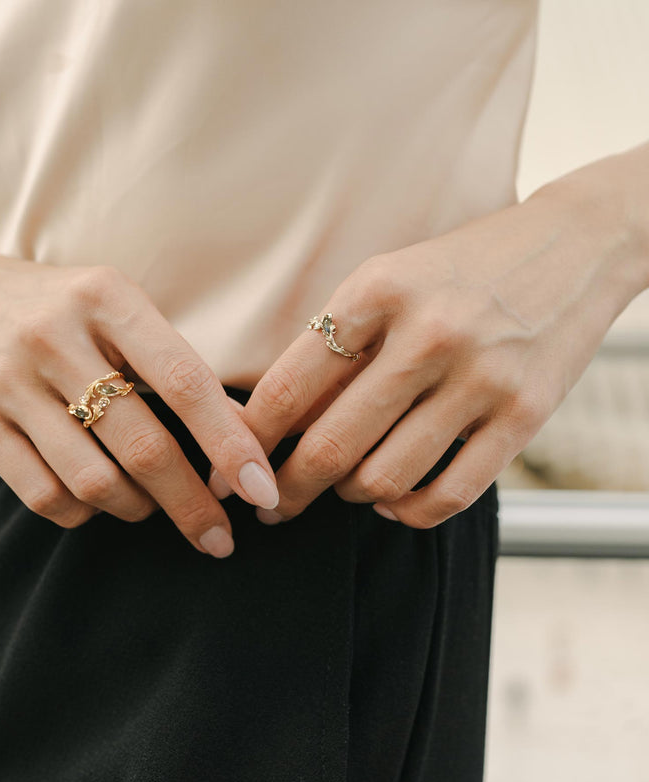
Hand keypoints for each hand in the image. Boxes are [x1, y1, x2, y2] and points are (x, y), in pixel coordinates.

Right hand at [0, 255, 278, 555]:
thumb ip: (175, 365)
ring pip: (95, 482)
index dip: (229, 444)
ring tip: (158, 507)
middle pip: (142, 447)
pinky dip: (88, 513)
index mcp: (107, 298)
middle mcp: (53, 336)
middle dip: (192, 504)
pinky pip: (46, 497)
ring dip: (141, 510)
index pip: (185, 383)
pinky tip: (104, 500)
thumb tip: (245, 438)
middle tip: (221, 538)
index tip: (262, 488)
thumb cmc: (66, 311)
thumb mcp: (120, 310)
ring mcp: (9, 382)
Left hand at [231, 187, 641, 527]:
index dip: (248, 444)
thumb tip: (277, 428)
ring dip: (349, 497)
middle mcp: (427, 334)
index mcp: (376, 292)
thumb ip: (334, 349)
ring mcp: (481, 376)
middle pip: (330, 446)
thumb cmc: (458, 270)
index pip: (288, 388)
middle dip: (287, 491)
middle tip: (270, 506)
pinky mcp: (525, 415)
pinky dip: (407, 513)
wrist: (573, 247)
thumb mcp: (386, 283)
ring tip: (343, 488)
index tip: (229, 472)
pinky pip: (448, 496)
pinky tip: (393, 502)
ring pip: (383, 479)